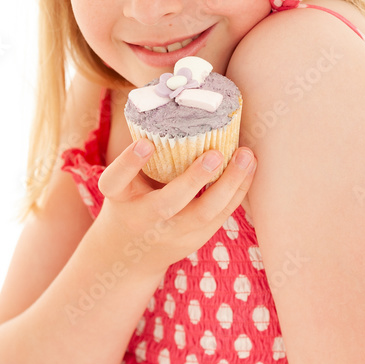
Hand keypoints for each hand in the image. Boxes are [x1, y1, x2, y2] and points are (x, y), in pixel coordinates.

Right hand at [94, 139, 256, 278]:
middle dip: (193, 180)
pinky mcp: (195, 239)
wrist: (130, 255)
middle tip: (215, 154)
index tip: (145, 144)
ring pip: (203, 214)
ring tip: (246, 156)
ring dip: (229, 184)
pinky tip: (249, 167)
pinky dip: (238, 190)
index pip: (115, 181)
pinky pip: (221, 215)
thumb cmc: (130, 202)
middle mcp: (143, 219)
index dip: (129, 163)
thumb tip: (170, 107)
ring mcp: (171, 233)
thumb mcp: (124, 182)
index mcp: (119, 198)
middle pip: (167, 205)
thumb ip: (141, 155)